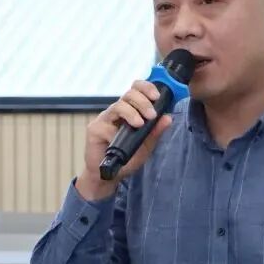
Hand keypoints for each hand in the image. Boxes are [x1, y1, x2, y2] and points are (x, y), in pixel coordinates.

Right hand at [76, 80, 173, 200]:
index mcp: (130, 110)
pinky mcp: (95, 129)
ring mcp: (105, 119)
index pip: (137, 90)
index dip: (146, 88)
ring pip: (118, 105)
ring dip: (131, 112)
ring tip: (139, 124)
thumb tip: (168, 117)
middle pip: (129, 94)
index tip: (157, 96)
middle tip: (151, 115)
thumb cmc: (126, 159)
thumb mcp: (146, 146)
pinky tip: (119, 139)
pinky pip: (106, 125)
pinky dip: (116, 131)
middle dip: (143, 101)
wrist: (108, 175)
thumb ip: (156, 132)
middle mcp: (117, 111)